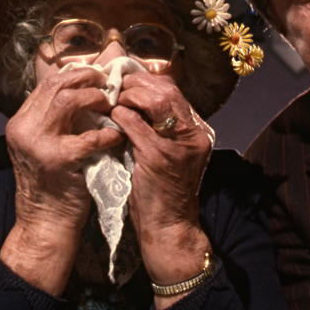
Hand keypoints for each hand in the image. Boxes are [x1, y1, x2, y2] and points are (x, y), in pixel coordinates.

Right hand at [0, 68, 124, 294]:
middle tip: (108, 86)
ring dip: (95, 99)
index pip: (47, 84)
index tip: (97, 78)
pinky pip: (90, 136)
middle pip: (56, 85)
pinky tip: (116, 137)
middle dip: (87, 81)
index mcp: (20, 122)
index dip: (76, 76)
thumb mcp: (42, 146)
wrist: (44, 224)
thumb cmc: (52, 185)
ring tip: (110, 107)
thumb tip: (83, 91)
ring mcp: (38, 144)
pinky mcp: (58, 160)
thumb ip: (54, 120)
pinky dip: (108, 134)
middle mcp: (24, 128)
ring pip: (69, 101)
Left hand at [110, 73, 213, 306]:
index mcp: (197, 131)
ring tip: (115, 101)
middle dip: (138, 83)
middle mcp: (193, 134)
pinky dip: (121, 117)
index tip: (128, 82)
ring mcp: (178, 145)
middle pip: (167, 90)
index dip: (148, 81)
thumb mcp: (170, 153)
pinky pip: (136, 124)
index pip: (174, 91)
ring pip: (156, 101)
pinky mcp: (160, 156)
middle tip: (117, 86)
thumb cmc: (162, 192)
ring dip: (131, 96)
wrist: (168, 228)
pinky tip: (111, 118)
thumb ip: (160, 128)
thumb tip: (134, 100)